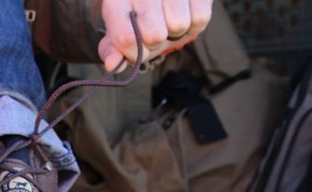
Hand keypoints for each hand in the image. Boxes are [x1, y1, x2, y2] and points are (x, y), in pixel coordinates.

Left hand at [98, 0, 212, 70]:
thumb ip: (113, 49)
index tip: (136, 49)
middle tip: (155, 29)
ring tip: (169, 19)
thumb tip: (112, 65)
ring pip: (178, 26)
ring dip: (176, 32)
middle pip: (155, 35)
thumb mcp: (120, 29)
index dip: (134, 54)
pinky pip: (199, 18)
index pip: (127, 38)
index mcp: (116, 0)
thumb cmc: (139, 15)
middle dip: (156, 42)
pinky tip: (185, 13)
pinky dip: (194, 24)